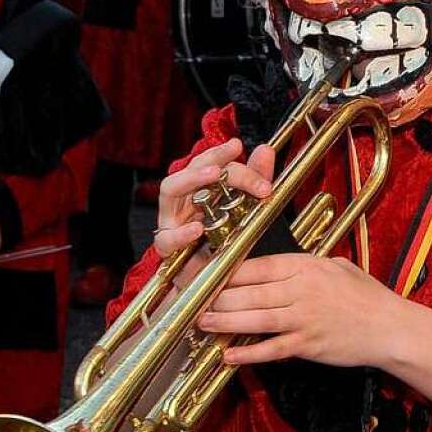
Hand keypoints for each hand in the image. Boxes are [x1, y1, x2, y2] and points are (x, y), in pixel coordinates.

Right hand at [155, 138, 274, 287]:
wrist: (210, 285)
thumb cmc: (225, 242)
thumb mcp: (246, 209)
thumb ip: (255, 180)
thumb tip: (265, 149)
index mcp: (199, 189)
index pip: (207, 161)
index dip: (222, 152)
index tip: (239, 146)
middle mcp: (183, 200)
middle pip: (189, 168)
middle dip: (210, 160)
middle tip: (231, 158)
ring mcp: (173, 221)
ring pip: (170, 190)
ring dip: (192, 178)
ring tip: (214, 174)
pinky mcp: (169, 249)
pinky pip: (167, 238)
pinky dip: (181, 233)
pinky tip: (197, 229)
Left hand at [198, 253, 398, 367]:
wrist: (390, 327)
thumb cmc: (365, 295)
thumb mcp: (336, 266)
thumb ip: (305, 265)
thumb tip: (277, 267)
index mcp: (305, 266)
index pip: (256, 266)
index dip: (228, 273)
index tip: (209, 276)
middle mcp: (300, 290)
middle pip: (249, 292)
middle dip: (217, 298)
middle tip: (194, 301)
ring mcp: (303, 319)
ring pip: (254, 319)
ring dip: (224, 322)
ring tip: (202, 323)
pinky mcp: (307, 345)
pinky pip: (271, 349)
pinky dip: (248, 354)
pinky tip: (228, 356)